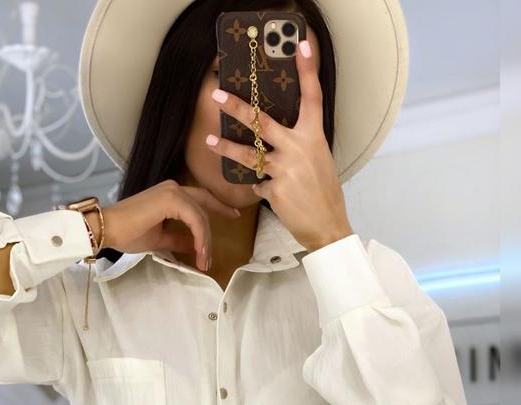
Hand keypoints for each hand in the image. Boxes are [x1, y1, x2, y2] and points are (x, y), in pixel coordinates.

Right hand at [91, 181, 239, 272]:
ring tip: (204, 260)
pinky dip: (200, 237)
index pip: (199, 201)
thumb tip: (194, 246)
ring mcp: (172, 192)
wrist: (107, 229)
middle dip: (218, 221)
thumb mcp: (159, 239)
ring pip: (201, 215)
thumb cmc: (127, 234)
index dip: (217, 209)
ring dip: (206, 240)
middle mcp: (173, 188)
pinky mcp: (170, 199)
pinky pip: (195, 219)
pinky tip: (199, 252)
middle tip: (225, 238)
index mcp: (169, 195)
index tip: (232, 217)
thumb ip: (178, 240)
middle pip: (204, 206)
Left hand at [207, 39, 353, 251]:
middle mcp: (298, 148)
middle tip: (217, 95)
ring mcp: (284, 169)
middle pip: (262, 122)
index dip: (307, 71)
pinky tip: (273, 193)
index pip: (312, 97)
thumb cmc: (324, 192)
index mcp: (314, 136)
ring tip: (210, 142)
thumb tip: (279, 137)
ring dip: (227, 149)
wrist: (327, 225)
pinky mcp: (274, 190)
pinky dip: (263, 188)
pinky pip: (259, 184)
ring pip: (249, 155)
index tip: (300, 46)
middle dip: (237, 108)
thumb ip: (300, 145)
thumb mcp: (319, 160)